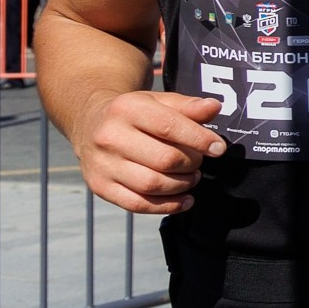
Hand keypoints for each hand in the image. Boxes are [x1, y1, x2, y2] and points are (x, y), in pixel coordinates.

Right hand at [73, 90, 224, 214]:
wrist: (90, 123)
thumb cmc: (135, 113)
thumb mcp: (159, 101)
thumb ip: (188, 106)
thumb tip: (215, 107)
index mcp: (126, 109)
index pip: (169, 126)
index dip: (199, 139)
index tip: (218, 149)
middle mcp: (109, 137)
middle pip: (164, 159)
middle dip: (191, 164)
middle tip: (199, 163)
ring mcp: (102, 164)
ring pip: (152, 184)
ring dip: (181, 185)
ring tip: (191, 178)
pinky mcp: (100, 187)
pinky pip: (138, 204)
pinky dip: (167, 206)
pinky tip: (185, 200)